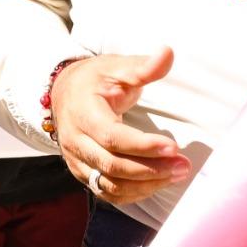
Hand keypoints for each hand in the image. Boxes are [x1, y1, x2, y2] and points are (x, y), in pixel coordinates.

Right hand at [49, 48, 190, 204]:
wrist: (63, 93)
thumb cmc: (94, 79)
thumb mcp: (116, 66)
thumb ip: (143, 66)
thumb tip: (168, 53)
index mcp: (83, 113)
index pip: (112, 137)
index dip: (142, 146)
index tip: (173, 147)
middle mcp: (76, 141)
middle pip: (113, 166)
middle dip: (151, 169)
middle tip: (182, 165)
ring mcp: (77, 160)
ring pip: (110, 185)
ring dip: (146, 185)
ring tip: (176, 174)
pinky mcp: (83, 173)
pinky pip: (108, 192)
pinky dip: (134, 193)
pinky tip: (158, 183)